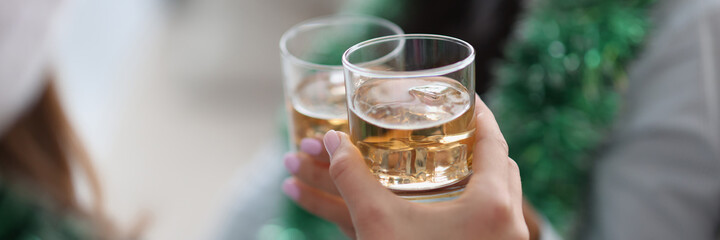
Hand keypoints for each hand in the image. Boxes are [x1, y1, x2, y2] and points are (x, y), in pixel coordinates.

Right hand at [282, 96, 528, 238]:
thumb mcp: (377, 223)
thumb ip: (352, 179)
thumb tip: (331, 142)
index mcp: (493, 205)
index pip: (495, 140)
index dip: (480, 114)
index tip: (466, 97)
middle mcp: (510, 224)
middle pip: (502, 166)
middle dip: (477, 143)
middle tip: (453, 128)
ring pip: (500, 197)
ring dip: (478, 174)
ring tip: (450, 160)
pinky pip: (493, 221)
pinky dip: (476, 204)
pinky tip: (448, 206)